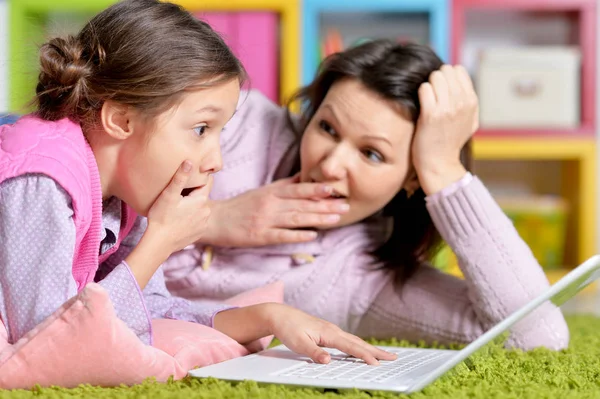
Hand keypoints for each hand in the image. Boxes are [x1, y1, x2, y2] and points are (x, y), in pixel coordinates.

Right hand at [145, 160, 212, 253]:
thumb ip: (180, 177)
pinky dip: (191, 218)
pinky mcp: (199, 233)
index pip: (206, 182)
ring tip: (177, 208)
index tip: (189, 178)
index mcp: (202, 200)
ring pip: (200, 208)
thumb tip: (189, 161)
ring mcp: (204, 224)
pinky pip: (197, 220)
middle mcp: (207, 212)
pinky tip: (179, 219)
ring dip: (192, 206)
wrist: (159, 243)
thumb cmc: (162, 217)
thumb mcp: (169, 195)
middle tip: (178, 195)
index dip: (198, 179)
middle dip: (193, 193)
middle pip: (202, 196)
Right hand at [204, 175, 349, 246]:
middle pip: (302, 204)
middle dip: (325, 205)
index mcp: (271, 193)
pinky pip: (281, 235)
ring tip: (336, 219)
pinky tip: (312, 235)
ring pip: (295, 218)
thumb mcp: (263, 191)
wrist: (214, 220)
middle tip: (345, 206)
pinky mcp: (259, 236)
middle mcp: (270, 204)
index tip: (334, 188)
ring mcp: (265, 220)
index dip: (317, 189)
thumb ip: (284, 185)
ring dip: (317, 219)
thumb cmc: (241, 205)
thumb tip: (304, 177)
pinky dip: (297, 235)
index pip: (298, 190)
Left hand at [267, 304, 396, 364]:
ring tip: (384, 355)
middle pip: (359, 343)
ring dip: (370, 348)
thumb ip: (315, 353)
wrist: (280, 315)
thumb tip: (328, 361)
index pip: (351, 347)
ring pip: (355, 341)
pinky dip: (359, 346)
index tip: (377, 363)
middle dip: (376, 351)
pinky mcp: (328, 332)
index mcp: (329, 333)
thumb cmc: (289, 328)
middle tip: (394, 358)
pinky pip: (348, 341)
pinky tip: (362, 351)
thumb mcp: (299, 343)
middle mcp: (333, 331)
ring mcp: (332, 331)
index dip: (365, 355)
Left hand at [412, 64, 477, 194]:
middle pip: (445, 71)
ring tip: (427, 101)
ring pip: (434, 77)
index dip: (447, 76)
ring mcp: (447, 108)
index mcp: (472, 102)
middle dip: (436, 79)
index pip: (458, 70)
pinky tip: (422, 105)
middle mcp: (462, 102)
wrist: (439, 164)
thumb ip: (468, 101)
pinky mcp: (431, 114)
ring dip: (428, 86)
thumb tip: (461, 83)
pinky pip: (424, 89)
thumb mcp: (470, 121)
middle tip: (432, 95)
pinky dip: (420, 94)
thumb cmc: (451, 143)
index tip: (441, 89)